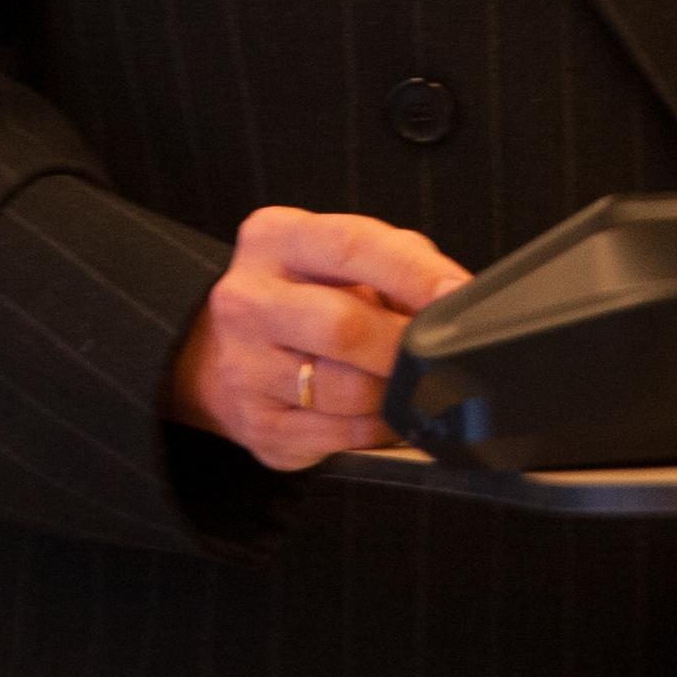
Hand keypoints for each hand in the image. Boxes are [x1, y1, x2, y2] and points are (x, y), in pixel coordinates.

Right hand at [162, 203, 468, 471]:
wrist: (218, 350)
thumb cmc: (302, 294)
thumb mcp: (336, 258)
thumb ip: (396, 262)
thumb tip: (457, 298)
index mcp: (274, 240)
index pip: (351, 247)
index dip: (413, 273)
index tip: (455, 294)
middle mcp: (248, 301)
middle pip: (343, 327)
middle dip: (405, 343)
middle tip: (442, 352)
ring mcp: (245, 368)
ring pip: (347, 391)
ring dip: (395, 391)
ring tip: (411, 381)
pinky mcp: (259, 426)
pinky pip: (342, 436)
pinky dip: (380, 428)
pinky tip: (386, 412)